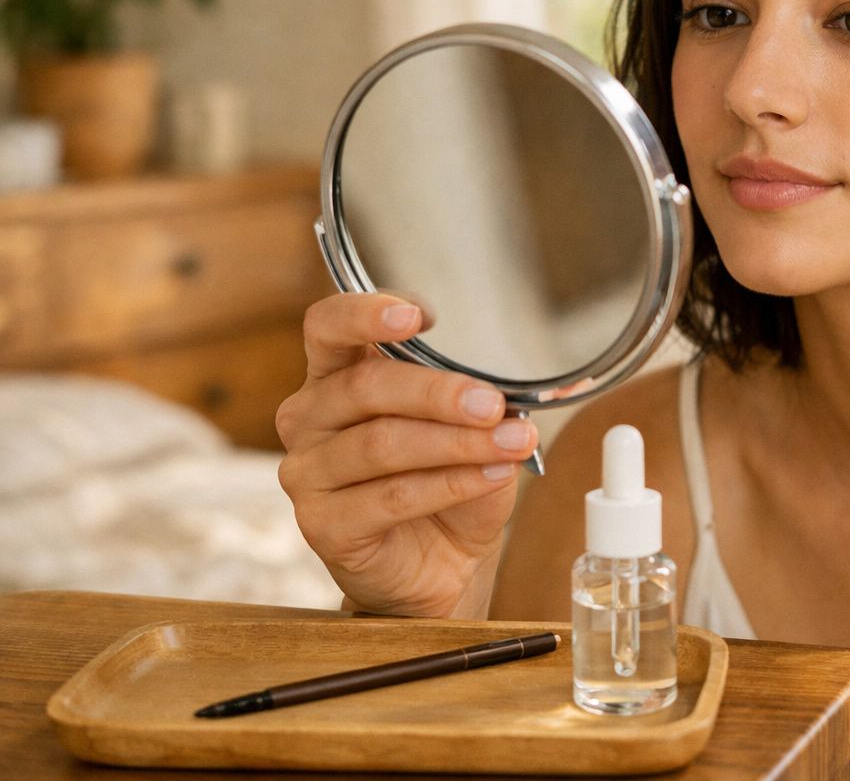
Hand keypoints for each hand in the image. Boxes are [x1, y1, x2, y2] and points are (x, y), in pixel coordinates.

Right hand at [275, 292, 539, 616]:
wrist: (440, 567)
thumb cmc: (448, 488)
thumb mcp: (471, 433)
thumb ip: (476, 407)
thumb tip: (505, 401)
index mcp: (336, 376)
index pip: (327, 326)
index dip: (366, 313)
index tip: (420, 317)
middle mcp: (309, 418)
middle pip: (363, 386)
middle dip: (438, 392)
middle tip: (492, 404)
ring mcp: (308, 473)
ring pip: (381, 443)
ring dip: (456, 442)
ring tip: (511, 444)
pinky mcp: (321, 524)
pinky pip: (391, 496)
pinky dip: (449, 484)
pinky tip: (490, 476)